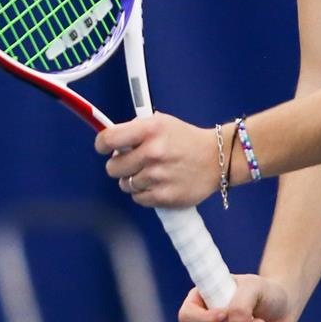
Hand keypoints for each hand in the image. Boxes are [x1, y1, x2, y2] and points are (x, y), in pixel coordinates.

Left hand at [95, 112, 222, 207]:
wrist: (218, 159)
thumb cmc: (185, 139)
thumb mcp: (161, 122)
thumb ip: (134, 130)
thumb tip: (108, 141)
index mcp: (150, 129)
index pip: (108, 139)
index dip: (102, 144)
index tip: (104, 147)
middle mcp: (153, 152)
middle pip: (112, 167)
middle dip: (118, 165)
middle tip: (131, 162)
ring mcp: (158, 176)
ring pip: (124, 184)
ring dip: (133, 180)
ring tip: (150, 173)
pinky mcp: (165, 196)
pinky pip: (138, 198)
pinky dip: (143, 193)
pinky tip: (157, 184)